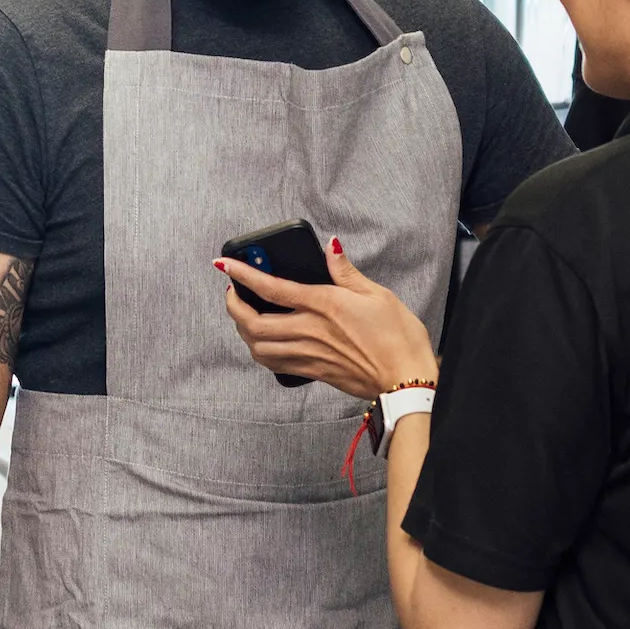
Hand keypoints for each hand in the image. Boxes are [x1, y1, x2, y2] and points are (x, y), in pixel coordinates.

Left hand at [218, 238, 438, 400]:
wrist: (405, 380)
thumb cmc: (398, 338)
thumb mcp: (378, 294)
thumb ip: (346, 272)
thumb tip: (330, 248)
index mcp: (324, 304)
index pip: (271, 287)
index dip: (243, 274)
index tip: (224, 264)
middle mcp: (309, 330)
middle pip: (253, 322)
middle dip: (233, 305)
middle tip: (232, 292)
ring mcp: (308, 354)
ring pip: (257, 346)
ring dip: (242, 330)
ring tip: (243, 316)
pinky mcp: (312, 371)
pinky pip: (273, 364)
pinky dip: (259, 351)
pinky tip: (263, 342)